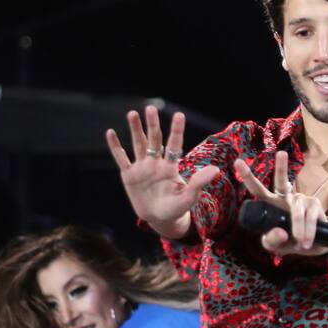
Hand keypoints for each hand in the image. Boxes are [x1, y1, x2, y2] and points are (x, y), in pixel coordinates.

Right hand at [106, 106, 218, 238]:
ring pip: (138, 144)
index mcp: (171, 166)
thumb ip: (199, 182)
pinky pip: (121, 158)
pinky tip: (110, 133)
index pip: (174, 145)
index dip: (176, 131)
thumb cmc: (177, 208)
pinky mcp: (129, 175)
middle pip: (154, 139)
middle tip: (151, 109)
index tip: (179, 115)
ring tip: (133, 113)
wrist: (160, 219)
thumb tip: (216, 169)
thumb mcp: (189, 196)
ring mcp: (142, 167)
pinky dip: (115, 146)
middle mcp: (156, 163)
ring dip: (135, 129)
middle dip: (152, 125)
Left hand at [234, 151, 327, 256]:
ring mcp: (300, 198)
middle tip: (281, 153)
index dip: (247, 176)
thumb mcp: (276, 246)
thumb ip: (272, 241)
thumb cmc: (290, 242)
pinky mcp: (314, 203)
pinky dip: (308, 231)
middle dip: (281, 167)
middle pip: (281, 181)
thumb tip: (281, 233)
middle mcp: (285, 197)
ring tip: (301, 244)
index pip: (258, 189)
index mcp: (271, 204)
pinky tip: (308, 240)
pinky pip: (309, 217)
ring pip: (296, 212)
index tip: (237, 162)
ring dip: (298, 230)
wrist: (313, 246)